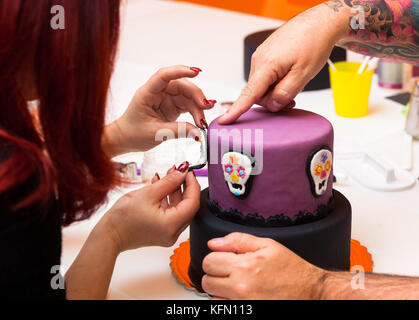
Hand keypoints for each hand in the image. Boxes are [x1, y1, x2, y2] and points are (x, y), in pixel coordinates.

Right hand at [99, 161, 199, 251]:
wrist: (108, 235)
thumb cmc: (122, 219)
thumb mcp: (148, 194)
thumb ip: (168, 182)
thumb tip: (181, 173)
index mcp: (172, 225)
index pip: (192, 203)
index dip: (192, 185)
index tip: (188, 172)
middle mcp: (173, 233)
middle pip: (188, 206)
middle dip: (184, 187)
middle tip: (179, 172)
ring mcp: (168, 234)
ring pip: (179, 209)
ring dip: (175, 192)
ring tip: (168, 176)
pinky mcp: (161, 232)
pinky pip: (170, 214)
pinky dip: (168, 200)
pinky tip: (160, 186)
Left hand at [104, 65, 215, 155]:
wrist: (126, 139)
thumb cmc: (133, 133)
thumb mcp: (155, 133)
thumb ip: (178, 131)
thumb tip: (198, 132)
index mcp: (147, 92)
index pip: (164, 75)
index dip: (180, 71)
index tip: (196, 72)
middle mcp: (157, 92)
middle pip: (181, 85)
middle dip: (196, 95)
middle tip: (206, 107)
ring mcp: (165, 98)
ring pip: (187, 95)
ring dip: (198, 106)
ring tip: (203, 122)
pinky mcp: (171, 106)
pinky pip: (187, 105)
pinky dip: (195, 112)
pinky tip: (200, 120)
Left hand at [201, 232, 324, 299]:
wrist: (311, 292)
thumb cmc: (291, 270)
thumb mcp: (267, 245)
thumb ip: (238, 240)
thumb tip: (214, 243)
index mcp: (244, 266)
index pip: (209, 262)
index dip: (215, 259)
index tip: (224, 260)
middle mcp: (241, 288)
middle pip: (207, 282)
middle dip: (216, 275)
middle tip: (230, 273)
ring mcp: (243, 305)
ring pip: (214, 298)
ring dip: (221, 292)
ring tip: (238, 286)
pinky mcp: (246, 315)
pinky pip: (224, 310)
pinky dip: (229, 303)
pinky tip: (242, 297)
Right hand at [218, 4, 347, 123]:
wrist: (318, 23)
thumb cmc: (313, 43)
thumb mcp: (303, 74)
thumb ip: (285, 93)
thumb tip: (272, 105)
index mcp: (266, 65)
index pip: (248, 94)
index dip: (236, 110)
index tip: (224, 121)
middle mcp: (259, 61)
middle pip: (258, 94)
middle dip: (274, 100)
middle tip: (293, 98)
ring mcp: (261, 58)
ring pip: (263, 87)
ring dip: (276, 91)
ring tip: (294, 82)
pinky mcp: (266, 57)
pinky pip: (266, 78)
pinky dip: (276, 82)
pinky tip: (289, 76)